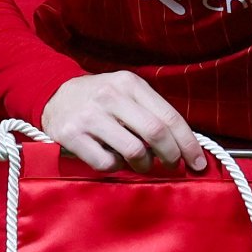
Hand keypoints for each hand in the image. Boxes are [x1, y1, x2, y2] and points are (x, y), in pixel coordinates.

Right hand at [38, 70, 203, 175]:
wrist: (53, 96)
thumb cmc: (100, 100)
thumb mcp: (126, 93)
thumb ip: (152, 113)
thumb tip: (185, 145)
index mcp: (130, 84)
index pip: (169, 117)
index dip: (188, 143)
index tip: (198, 162)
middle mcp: (110, 96)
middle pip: (155, 133)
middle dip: (171, 156)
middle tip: (173, 166)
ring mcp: (89, 116)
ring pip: (134, 151)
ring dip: (144, 164)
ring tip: (142, 163)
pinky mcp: (71, 135)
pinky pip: (106, 162)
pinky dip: (116, 167)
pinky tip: (113, 159)